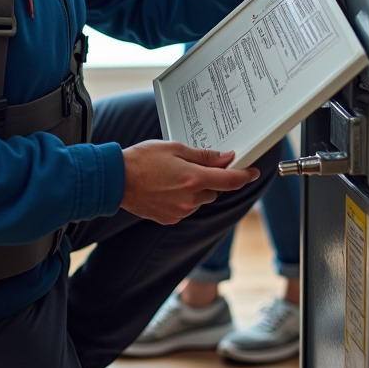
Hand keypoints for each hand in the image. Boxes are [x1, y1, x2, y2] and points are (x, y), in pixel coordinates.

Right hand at [120, 140, 259, 224]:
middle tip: (191, 166)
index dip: (244, 176)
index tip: (252, 172)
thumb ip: (203, 156)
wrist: (116, 180)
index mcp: (193, 179)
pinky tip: (166, 188)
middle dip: (209, 178)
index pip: (230, 180)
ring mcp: (180, 211)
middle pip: (214, 190)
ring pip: (200, 200)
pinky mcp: (170, 219)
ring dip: (195, 189)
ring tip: (172, 176)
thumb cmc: (142, 160)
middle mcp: (190, 199)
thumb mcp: (174, 148)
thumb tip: (225, 158)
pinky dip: (182, 199)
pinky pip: (186, 208)